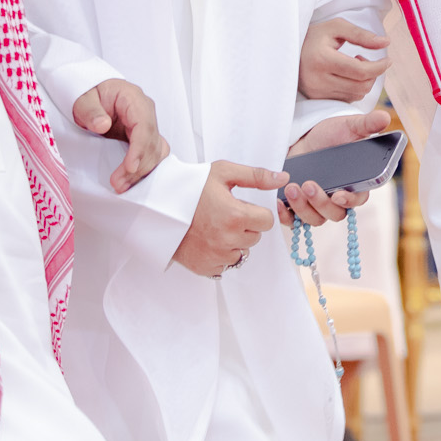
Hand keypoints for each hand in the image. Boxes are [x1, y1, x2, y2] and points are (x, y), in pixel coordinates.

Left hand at [72, 78, 169, 192]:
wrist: (91, 97)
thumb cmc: (89, 95)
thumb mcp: (83, 100)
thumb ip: (91, 111)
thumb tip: (103, 124)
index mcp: (133, 98)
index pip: (144, 125)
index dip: (140, 148)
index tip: (130, 167)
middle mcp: (145, 112)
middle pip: (151, 142)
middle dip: (138, 166)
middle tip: (118, 183)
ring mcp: (146, 126)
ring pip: (154, 152)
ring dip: (141, 171)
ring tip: (120, 185)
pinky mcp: (143, 138)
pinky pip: (151, 155)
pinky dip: (142, 169)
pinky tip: (129, 180)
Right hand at [171, 161, 282, 277]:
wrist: (158, 207)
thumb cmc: (190, 188)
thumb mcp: (223, 173)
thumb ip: (256, 176)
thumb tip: (282, 179)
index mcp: (236, 216)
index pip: (267, 221)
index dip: (256, 213)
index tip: (240, 207)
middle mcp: (228, 240)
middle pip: (255, 237)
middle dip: (245, 226)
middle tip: (224, 215)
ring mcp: (216, 256)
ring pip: (241, 252)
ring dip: (233, 242)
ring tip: (214, 227)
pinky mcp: (205, 267)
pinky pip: (225, 265)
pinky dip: (220, 255)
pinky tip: (207, 241)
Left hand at [280, 109, 389, 225]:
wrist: (305, 137)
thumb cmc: (331, 134)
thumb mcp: (348, 126)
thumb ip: (366, 124)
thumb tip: (385, 117)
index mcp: (356, 183)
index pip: (357, 200)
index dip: (349, 201)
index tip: (338, 195)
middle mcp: (338, 199)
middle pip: (335, 214)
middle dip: (320, 203)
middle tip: (308, 184)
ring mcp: (318, 205)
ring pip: (315, 219)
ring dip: (302, 208)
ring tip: (291, 187)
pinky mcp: (299, 206)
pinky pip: (294, 220)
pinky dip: (286, 215)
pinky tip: (278, 202)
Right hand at [298, 19, 390, 102]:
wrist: (287, 50)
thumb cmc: (315, 36)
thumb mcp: (337, 27)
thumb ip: (362, 35)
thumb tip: (386, 42)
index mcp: (322, 59)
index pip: (360, 71)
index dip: (379, 67)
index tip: (388, 60)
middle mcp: (317, 79)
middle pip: (361, 85)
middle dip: (372, 74)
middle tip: (365, 59)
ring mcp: (316, 92)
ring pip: (356, 95)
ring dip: (364, 81)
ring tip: (354, 65)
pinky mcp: (317, 99)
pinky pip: (347, 99)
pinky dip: (354, 89)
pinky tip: (346, 75)